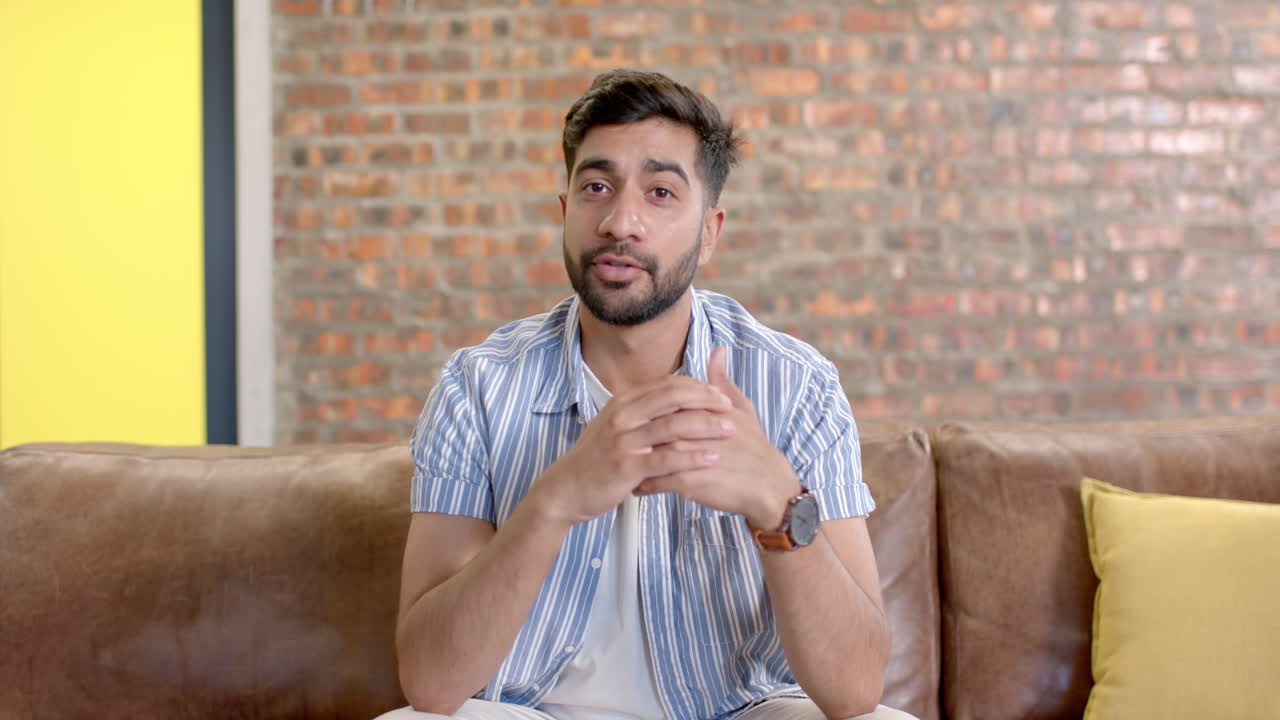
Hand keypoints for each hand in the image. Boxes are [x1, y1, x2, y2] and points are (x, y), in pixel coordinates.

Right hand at [530, 374, 736, 527]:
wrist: (565, 489)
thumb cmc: (596, 459)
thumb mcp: (616, 426)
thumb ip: (642, 410)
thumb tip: (672, 395)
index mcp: (624, 402)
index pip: (667, 384)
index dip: (697, 387)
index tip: (720, 393)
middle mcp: (623, 416)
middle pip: (673, 398)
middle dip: (706, 400)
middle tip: (730, 407)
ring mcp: (624, 441)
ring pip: (673, 426)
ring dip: (706, 426)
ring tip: (730, 430)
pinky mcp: (626, 467)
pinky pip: (667, 459)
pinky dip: (692, 457)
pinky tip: (712, 458)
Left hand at [635, 346, 801, 530]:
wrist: (768, 485)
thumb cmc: (754, 447)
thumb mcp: (741, 408)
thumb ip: (722, 381)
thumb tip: (717, 350)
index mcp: (699, 408)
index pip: (662, 402)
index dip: (648, 412)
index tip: (638, 420)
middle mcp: (690, 427)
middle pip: (649, 425)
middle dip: (633, 434)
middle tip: (622, 443)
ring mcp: (686, 453)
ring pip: (645, 453)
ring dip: (632, 461)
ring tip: (626, 466)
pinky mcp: (686, 480)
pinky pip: (653, 481)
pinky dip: (643, 485)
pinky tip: (638, 487)